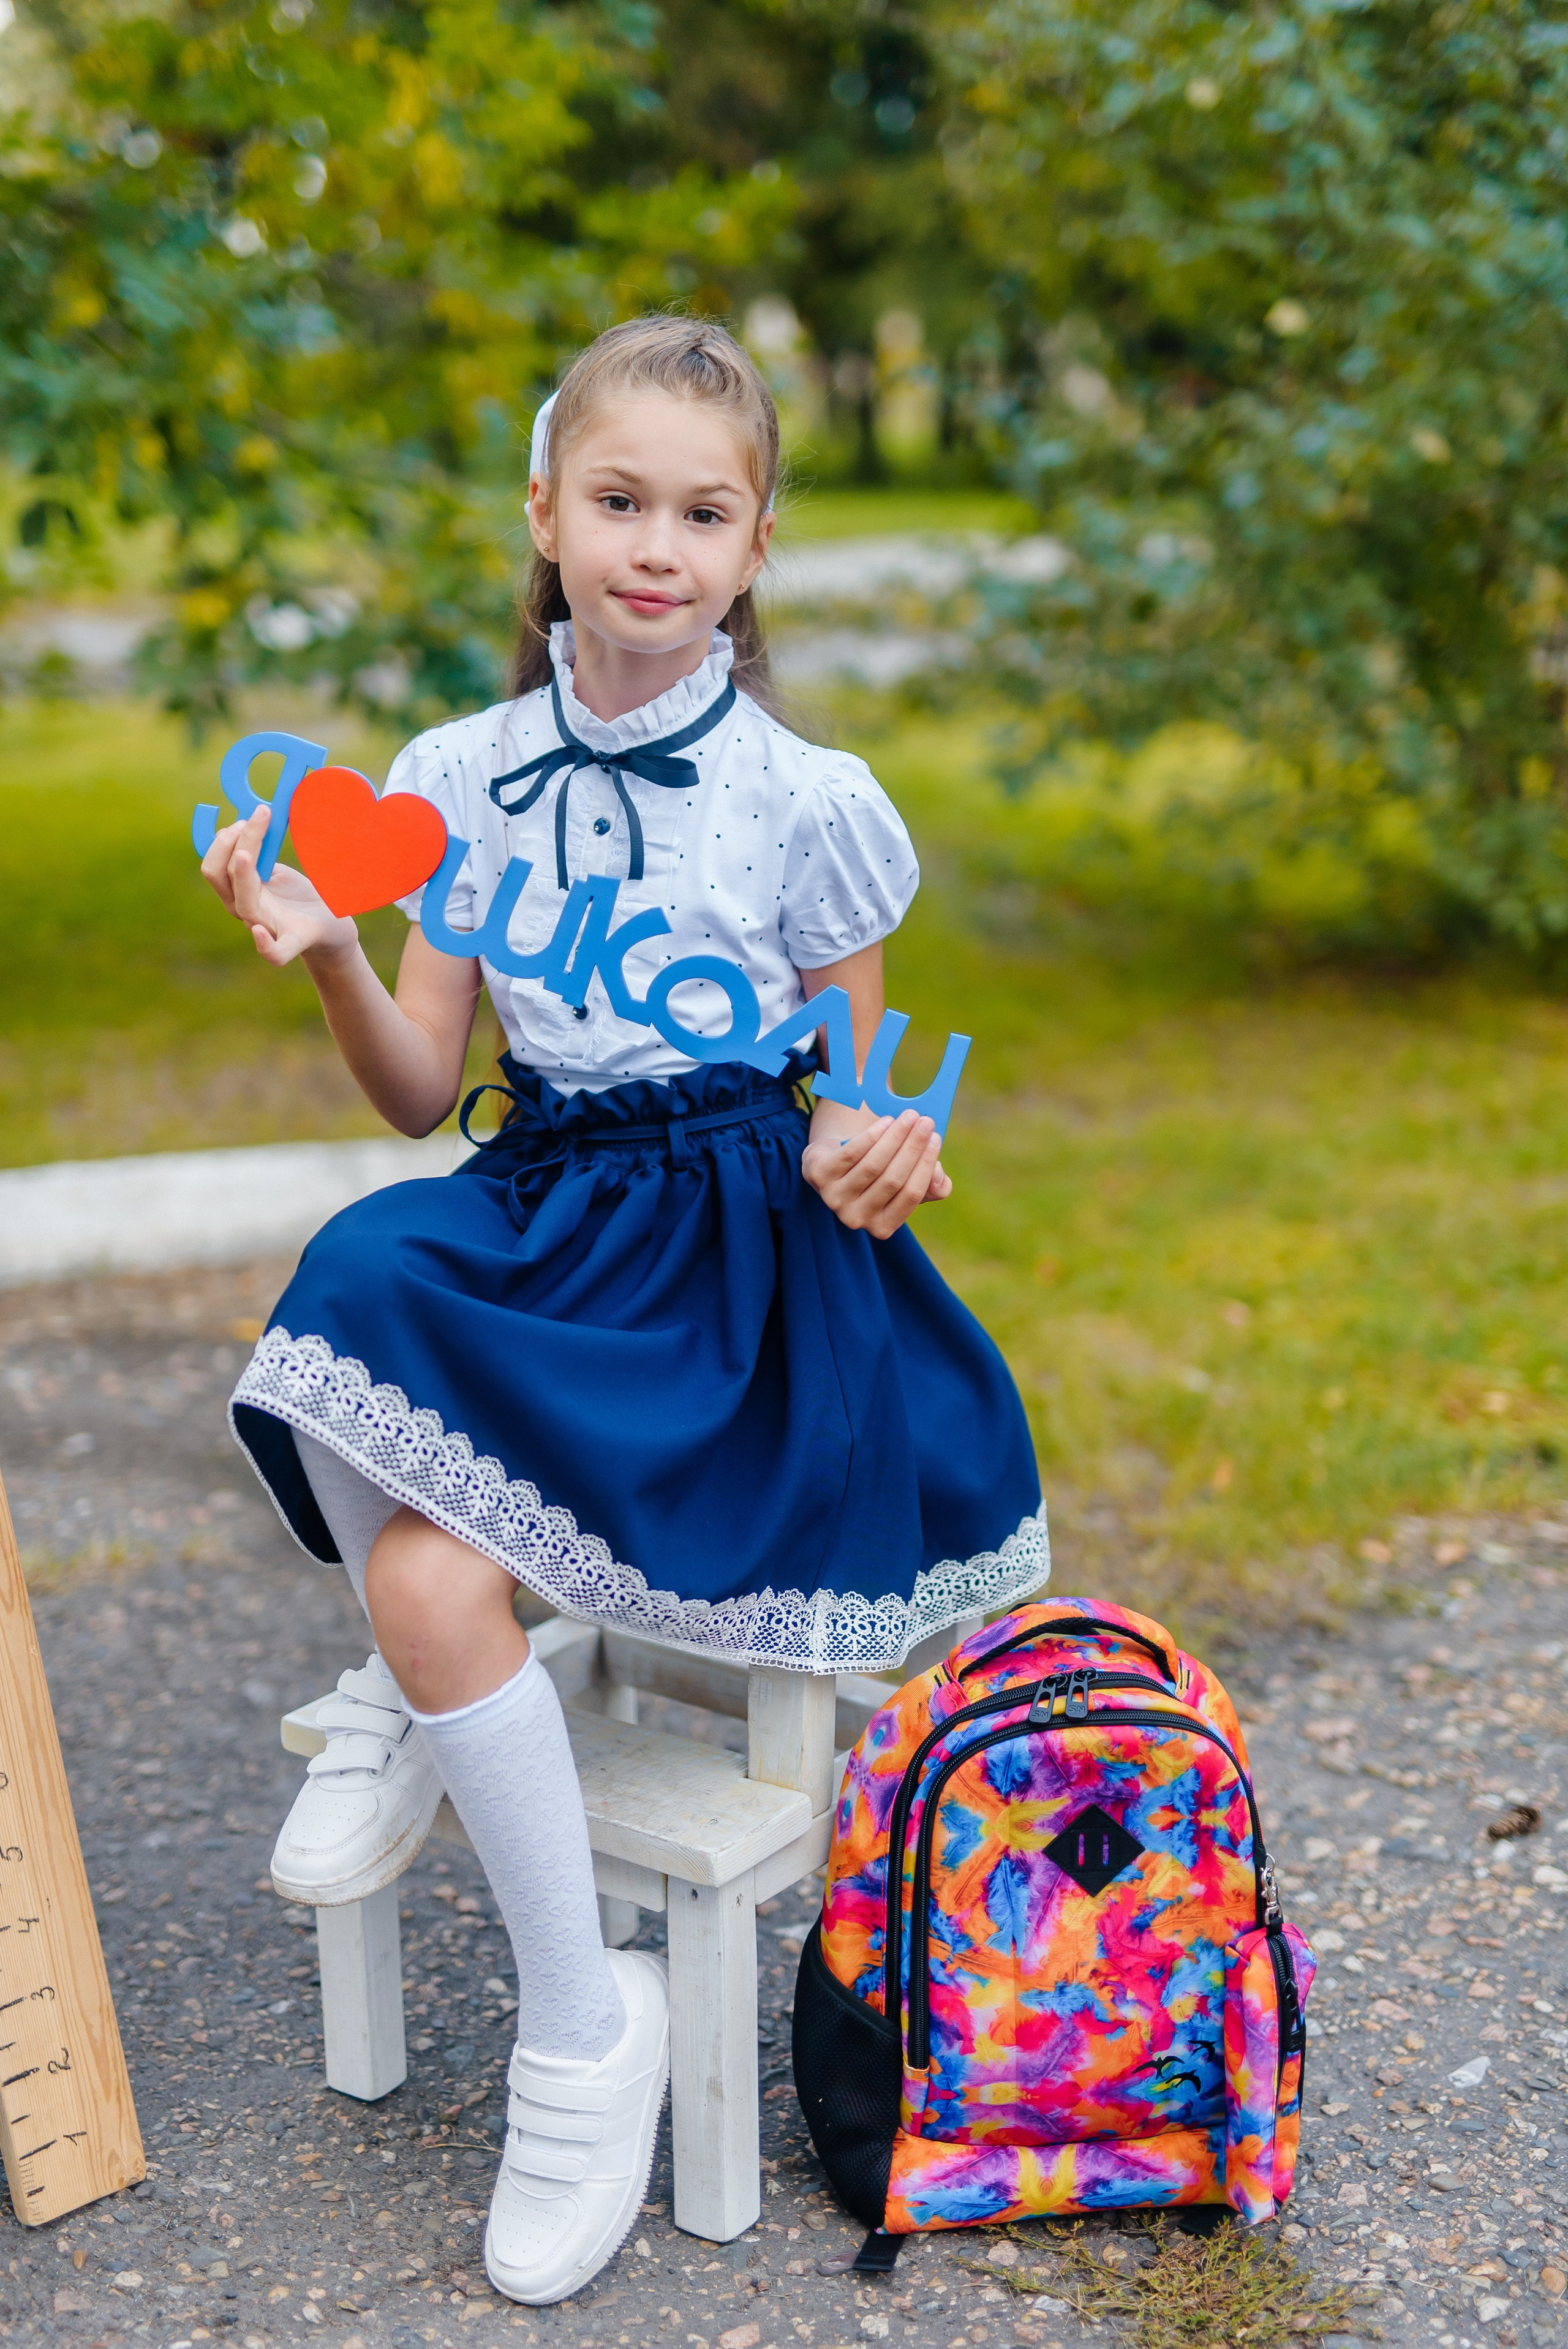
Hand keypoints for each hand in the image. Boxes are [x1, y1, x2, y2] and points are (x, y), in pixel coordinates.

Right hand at [201, 805, 357, 968]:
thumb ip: (257, 853)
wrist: (331, 926)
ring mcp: (265, 926)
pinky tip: (258, 930)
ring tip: (246, 852)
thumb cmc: (298, 897)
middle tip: (252, 819)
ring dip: (242, 875)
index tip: (238, 817)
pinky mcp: (293, 941)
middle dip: (229, 844)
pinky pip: (274, 952)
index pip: (213, 866)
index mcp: (238, 890)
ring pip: (243, 903)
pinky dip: (264, 944)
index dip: (217, 842)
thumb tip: (241, 823)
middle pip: (220, 877)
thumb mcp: (274, 870)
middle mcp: (244, 908)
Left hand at [802, 1110, 953, 1238]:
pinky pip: (850, 1154)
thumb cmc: (878, 1174)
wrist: (836, 1162)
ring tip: (909, 1116)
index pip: (911, 1195)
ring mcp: (834, 1200)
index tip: (936, 1138)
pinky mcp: (819, 1176)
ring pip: (872, 1165)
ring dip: (895, 1137)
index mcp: (882, 1227)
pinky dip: (872, 1135)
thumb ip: (929, 1185)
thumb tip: (939, 1180)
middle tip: (926, 1122)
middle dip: (912, 1147)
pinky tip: (886, 1121)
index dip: (926, 1165)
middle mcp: (856, 1219)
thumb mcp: (904, 1181)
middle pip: (892, 1180)